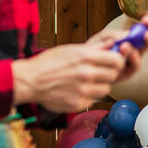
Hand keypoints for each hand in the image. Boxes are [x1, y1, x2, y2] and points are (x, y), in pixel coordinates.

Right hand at [12, 43, 126, 112]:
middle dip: (110, 73)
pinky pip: (93, 99)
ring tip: (88, 81)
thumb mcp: (71, 49)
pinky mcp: (77, 104)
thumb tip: (115, 43)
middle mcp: (85, 73)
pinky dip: (89, 95)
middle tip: (102, 72)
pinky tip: (77, 90)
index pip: (117, 60)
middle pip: (114, 75)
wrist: (29, 81)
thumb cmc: (49, 62)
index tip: (114, 62)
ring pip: (106, 89)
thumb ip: (95, 47)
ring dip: (101, 85)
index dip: (118, 61)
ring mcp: (82, 90)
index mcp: (85, 56)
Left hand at [85, 15, 147, 83]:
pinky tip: (130, 55)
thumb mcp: (101, 38)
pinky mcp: (127, 74)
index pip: (142, 30)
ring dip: (137, 50)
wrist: (83, 67)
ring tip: (126, 45)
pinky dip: (134, 61)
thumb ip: (113, 34)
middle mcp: (132, 50)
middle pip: (146, 43)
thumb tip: (127, 34)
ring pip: (140, 55)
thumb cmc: (93, 50)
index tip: (147, 19)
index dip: (147, 25)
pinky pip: (134, 67)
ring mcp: (130, 62)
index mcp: (128, 39)